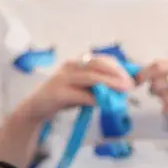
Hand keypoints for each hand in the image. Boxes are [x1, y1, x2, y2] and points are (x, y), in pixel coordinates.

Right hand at [20, 53, 135, 120]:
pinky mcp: (58, 93)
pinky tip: (104, 103)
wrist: (36, 108)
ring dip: (109, 84)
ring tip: (122, 91)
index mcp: (77, 62)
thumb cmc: (62, 98)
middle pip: (98, 65)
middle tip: (129, 85)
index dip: (119, 67)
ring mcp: (63, 79)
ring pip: (91, 77)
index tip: (132, 78)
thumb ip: (99, 87)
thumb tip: (123, 89)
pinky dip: (94, 99)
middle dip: (117, 74)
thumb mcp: (82, 89)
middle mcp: (70, 66)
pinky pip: (80, 94)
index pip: (103, 59)